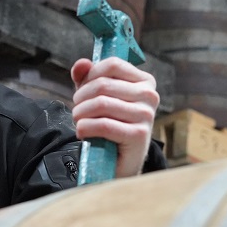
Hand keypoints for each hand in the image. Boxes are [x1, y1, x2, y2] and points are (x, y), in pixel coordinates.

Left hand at [71, 57, 159, 177]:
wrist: (121, 162)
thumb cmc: (111, 124)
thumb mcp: (97, 97)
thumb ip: (88, 77)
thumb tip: (81, 64)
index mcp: (145, 81)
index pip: (112, 65)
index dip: (90, 75)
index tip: (82, 91)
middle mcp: (150, 95)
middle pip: (103, 85)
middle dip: (81, 98)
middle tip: (77, 110)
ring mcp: (147, 115)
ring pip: (101, 104)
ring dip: (80, 114)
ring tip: (78, 121)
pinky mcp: (139, 135)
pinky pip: (104, 125)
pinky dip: (85, 128)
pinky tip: (82, 133)